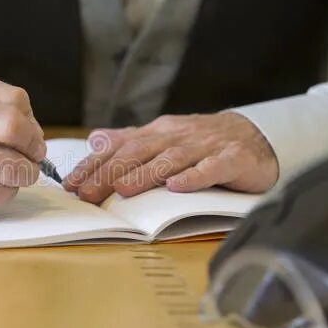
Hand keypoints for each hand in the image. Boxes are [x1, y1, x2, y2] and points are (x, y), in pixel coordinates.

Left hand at [63, 113, 277, 203]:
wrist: (256, 136)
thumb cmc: (204, 143)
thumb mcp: (164, 139)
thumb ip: (131, 141)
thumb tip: (95, 140)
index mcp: (158, 133)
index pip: (119, 147)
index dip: (94, 165)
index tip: (71, 184)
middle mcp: (177, 137)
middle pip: (139, 154)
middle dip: (110, 173)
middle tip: (88, 194)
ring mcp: (205, 147)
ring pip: (171, 160)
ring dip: (146, 174)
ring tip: (124, 189)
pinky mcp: (232, 159)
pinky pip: (211, 168)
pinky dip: (194, 177)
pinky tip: (178, 187)